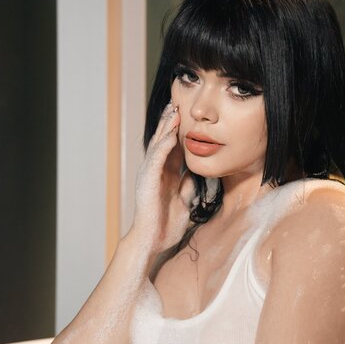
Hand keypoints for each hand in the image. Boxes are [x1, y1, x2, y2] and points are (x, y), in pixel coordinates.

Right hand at [132, 102, 196, 252]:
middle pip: (164, 140)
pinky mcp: (147, 180)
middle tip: (178, 101)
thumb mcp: (183, 202)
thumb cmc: (165, 226)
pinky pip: (156, 159)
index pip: (173, 147)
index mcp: (165, 175)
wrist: (152, 241)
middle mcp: (156, 171)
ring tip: (173, 109)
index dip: (179, 131)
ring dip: (166, 127)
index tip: (187, 114)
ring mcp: (150, 174)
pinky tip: (171, 134)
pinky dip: (163, 145)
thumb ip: (187, 187)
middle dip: (171, 121)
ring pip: (158, 144)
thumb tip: (197, 175)